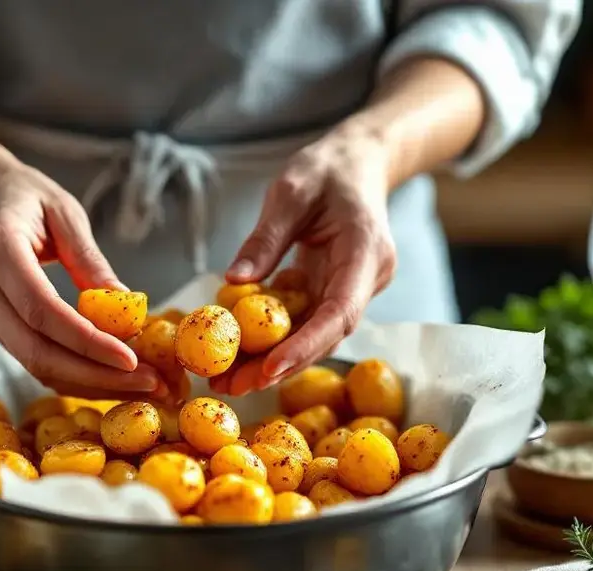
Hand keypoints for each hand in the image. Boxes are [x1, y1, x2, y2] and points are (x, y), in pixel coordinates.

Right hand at [0, 151, 167, 399]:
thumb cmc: (19, 193)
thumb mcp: (63, 211)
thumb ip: (91, 261)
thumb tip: (127, 310)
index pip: (42, 312)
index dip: (88, 343)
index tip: (131, 359)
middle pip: (36, 352)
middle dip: (95, 375)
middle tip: (148, 383)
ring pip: (32, 364)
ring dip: (87, 381)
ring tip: (137, 384)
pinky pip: (30, 357)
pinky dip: (71, 371)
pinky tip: (106, 373)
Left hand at [213, 132, 395, 396]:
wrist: (359, 161)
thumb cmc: (327, 169)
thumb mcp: (291, 190)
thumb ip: (266, 237)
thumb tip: (234, 282)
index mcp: (366, 252)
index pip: (340, 312)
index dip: (306, 346)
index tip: (269, 370)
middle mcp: (367, 280)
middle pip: (326, 335)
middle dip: (280, 365)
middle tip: (232, 387)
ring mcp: (353, 289)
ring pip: (314, 335)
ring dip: (272, 360)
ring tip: (225, 380)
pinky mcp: (335, 291)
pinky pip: (305, 321)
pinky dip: (273, 339)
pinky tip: (237, 355)